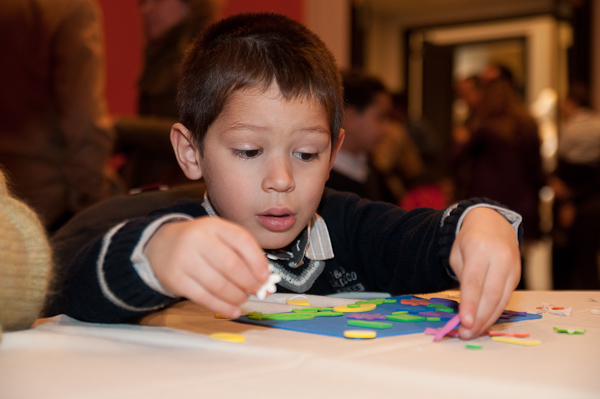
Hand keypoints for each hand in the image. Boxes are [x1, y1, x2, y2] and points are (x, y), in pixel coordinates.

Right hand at [144, 217, 269, 317]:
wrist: (162, 245)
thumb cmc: (199, 242)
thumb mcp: (219, 236)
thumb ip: (242, 253)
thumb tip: (264, 279)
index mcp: (214, 225)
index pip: (242, 240)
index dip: (257, 261)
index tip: (265, 276)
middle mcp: (198, 239)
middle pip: (231, 265)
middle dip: (249, 282)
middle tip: (257, 290)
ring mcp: (184, 259)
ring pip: (218, 284)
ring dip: (237, 296)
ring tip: (244, 298)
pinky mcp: (176, 279)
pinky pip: (204, 298)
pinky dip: (222, 307)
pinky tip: (233, 310)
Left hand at [449, 207, 520, 338]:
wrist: (493, 223)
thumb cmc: (470, 241)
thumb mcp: (458, 254)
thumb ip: (462, 279)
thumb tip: (465, 309)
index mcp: (480, 250)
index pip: (475, 282)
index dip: (470, 304)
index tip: (464, 322)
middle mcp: (500, 259)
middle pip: (491, 295)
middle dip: (479, 318)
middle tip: (466, 334)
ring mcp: (513, 268)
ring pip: (501, 300)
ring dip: (487, 320)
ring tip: (473, 333)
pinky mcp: (518, 276)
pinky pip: (506, 298)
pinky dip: (495, 312)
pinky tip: (484, 322)